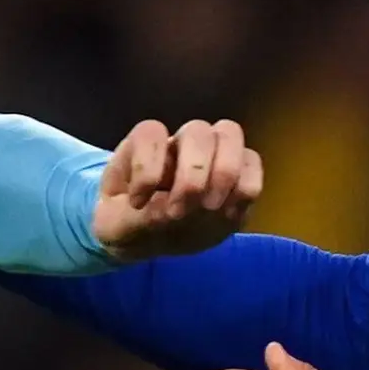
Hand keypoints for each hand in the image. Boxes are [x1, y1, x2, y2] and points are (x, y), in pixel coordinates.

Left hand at [92, 117, 261, 260]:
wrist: (149, 239)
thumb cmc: (127, 224)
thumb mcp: (114, 228)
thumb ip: (130, 219)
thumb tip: (164, 209)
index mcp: (147, 149)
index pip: (150, 132)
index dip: (145, 167)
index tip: (136, 203)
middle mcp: (180, 146)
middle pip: (198, 130)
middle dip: (192, 174)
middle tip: (178, 212)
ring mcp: (211, 157)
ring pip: (230, 134)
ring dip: (224, 174)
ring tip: (210, 209)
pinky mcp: (235, 181)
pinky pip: (253, 166)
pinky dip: (245, 189)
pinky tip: (227, 216)